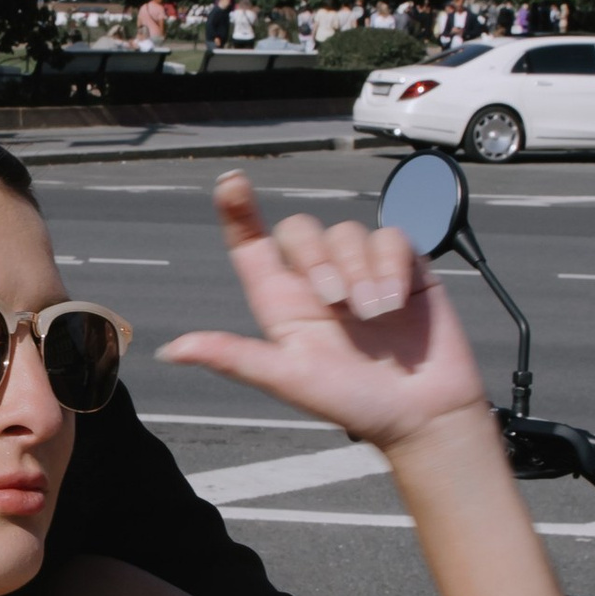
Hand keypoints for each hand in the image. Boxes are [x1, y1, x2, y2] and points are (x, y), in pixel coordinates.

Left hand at [161, 175, 490, 452]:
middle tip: (338, 305)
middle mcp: (318, 280)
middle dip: (316, 258)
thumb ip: (233, 357)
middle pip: (299, 229)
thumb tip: (172, 350)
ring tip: (374, 316)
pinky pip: (390, 237)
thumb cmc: (353, 403)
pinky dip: (391, 265)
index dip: (237, 210)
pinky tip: (397, 300)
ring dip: (358, 271)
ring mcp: (361, 271)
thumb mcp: (288, 379)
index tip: (230, 181)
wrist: (423, 414)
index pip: (251, 244)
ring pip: (346, 231)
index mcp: (283, 302)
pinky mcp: (402, 268)